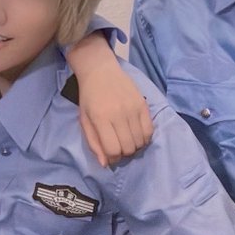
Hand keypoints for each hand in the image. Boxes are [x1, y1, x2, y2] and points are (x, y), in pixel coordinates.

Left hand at [67, 33, 153, 165]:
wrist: (100, 70)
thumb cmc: (89, 97)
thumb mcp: (84, 120)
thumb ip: (94, 142)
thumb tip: (106, 164)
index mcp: (100, 118)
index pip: (113, 149)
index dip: (113, 158)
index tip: (110, 155)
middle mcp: (118, 114)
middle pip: (128, 148)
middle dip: (124, 154)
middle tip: (119, 147)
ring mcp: (133, 108)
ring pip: (140, 141)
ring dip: (134, 146)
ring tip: (127, 140)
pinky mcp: (143, 104)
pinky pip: (150, 130)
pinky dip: (144, 138)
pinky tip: (137, 135)